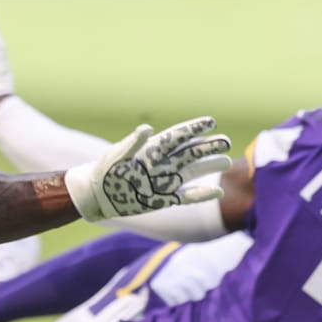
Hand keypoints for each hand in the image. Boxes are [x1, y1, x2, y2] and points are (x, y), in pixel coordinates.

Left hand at [65, 118, 231, 221]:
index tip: (211, 122)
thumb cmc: (102, 171)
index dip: (193, 129)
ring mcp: (163, 182)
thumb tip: (147, 129)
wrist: (95, 196)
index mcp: (150, 150)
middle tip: (225, 142)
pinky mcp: (162, 200)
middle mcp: (160, 164)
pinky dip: (201, 195)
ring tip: (226, 161)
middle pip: (189, 153)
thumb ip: (132, 143)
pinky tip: (217, 191)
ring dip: (208, 166)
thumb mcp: (115, 156)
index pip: (176, 136)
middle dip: (207, 147)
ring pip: (191, 172)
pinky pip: (186, 197)